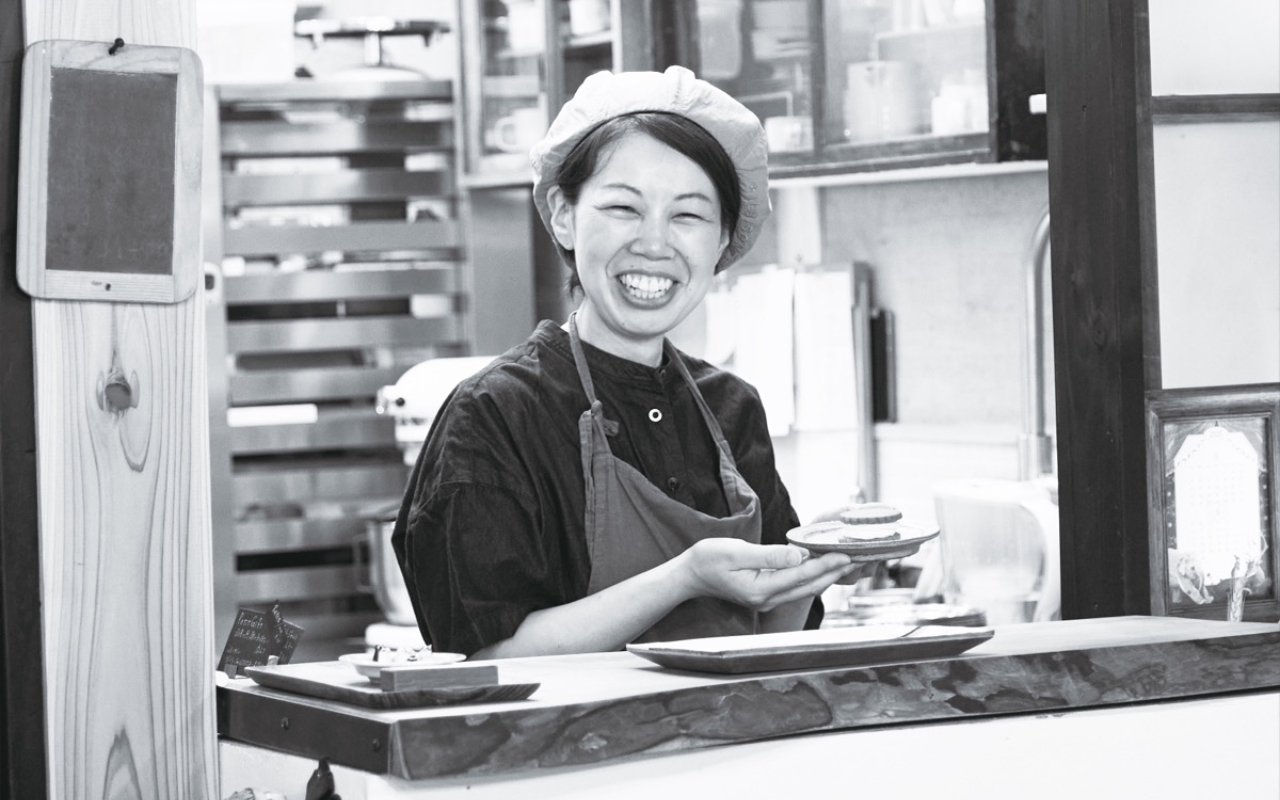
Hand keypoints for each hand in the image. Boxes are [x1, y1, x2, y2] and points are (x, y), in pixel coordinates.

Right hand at [676, 538, 860, 611]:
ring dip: (827, 574)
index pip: (800, 576)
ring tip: (848, 561)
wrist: (690, 575)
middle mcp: (768, 599)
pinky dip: (813, 575)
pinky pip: (797, 585)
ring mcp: (768, 599)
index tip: (845, 555)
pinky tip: (824, 566)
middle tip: (858, 558)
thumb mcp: (737, 552)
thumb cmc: (708, 560)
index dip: (825, 565)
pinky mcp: (767, 593)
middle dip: (834, 572)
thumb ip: (768, 555)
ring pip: (805, 588)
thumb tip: (797, 556)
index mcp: (760, 589)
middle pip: (809, 586)